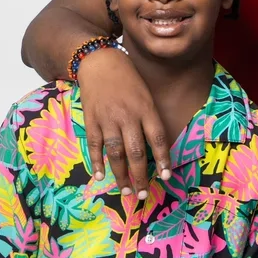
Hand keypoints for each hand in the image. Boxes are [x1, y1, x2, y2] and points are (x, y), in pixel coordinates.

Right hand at [76, 48, 170, 197]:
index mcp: (146, 109)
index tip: (166, 177)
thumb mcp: (147, 96)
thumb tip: (156, 148)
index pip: (157, 138)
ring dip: (120, 174)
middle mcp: (128, 116)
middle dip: (140, 176)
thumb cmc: (129, 80)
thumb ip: (150, 119)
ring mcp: (108, 119)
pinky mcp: (91, 121)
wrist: (100, 63)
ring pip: (115, 153)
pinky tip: (100, 175)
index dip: (163, 159)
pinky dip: (96, 162)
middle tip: (143, 194)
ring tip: (125, 190)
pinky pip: (95, 145)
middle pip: (136, 152)